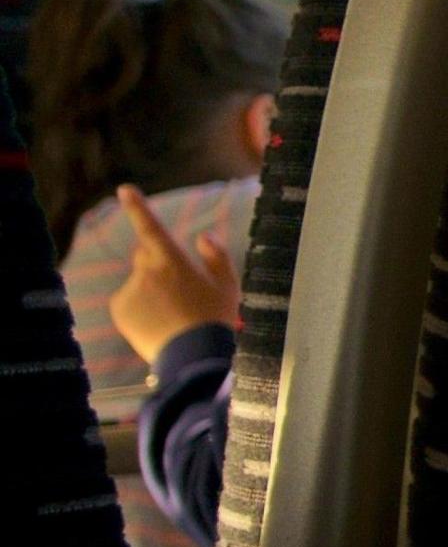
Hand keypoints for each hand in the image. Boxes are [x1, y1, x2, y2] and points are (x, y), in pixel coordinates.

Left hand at [107, 185, 238, 363]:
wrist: (192, 357)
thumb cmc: (215, 320)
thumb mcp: (229, 287)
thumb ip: (216, 257)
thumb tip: (203, 238)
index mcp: (172, 260)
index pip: (150, 227)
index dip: (137, 206)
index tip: (125, 189)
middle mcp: (146, 271)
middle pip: (146, 256)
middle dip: (158, 264)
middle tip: (180, 289)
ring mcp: (130, 290)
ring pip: (140, 281)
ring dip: (152, 290)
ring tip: (173, 316)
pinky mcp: (120, 309)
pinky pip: (129, 301)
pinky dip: (140, 308)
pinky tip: (159, 324)